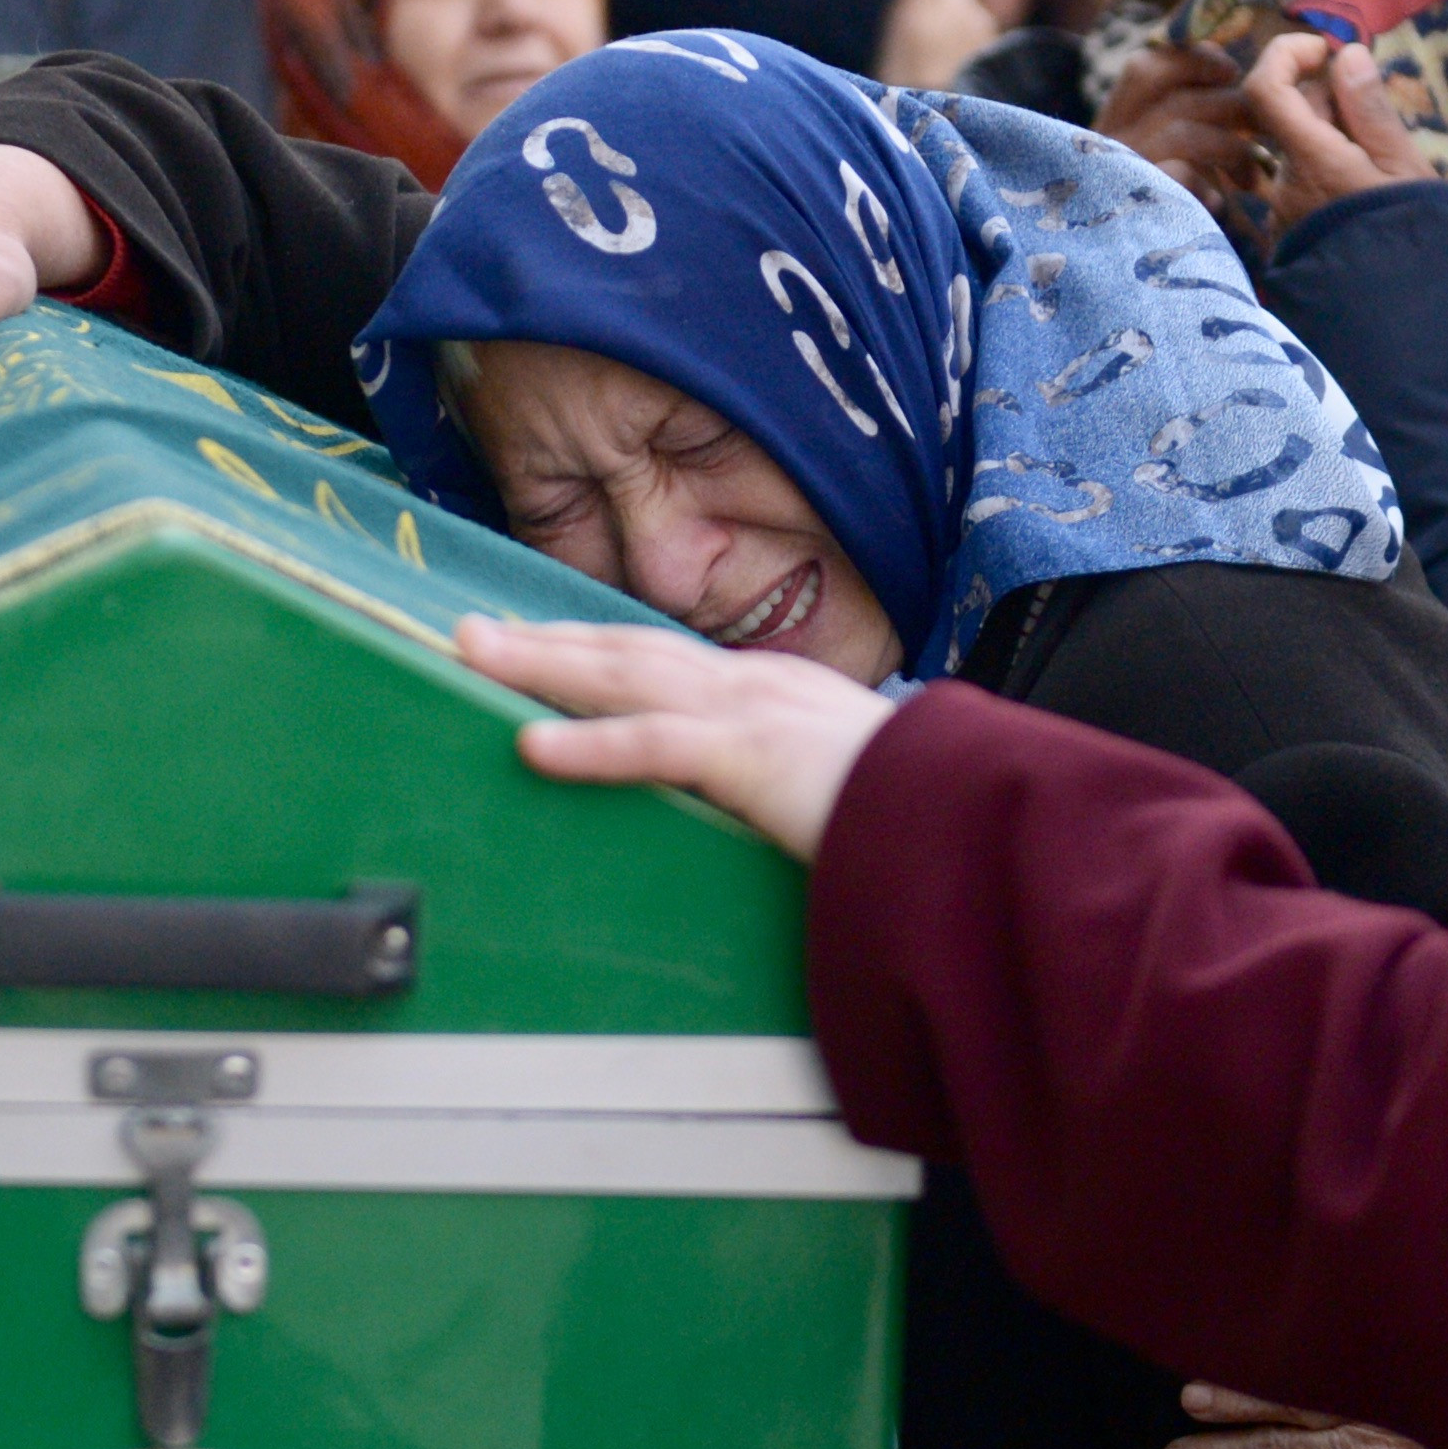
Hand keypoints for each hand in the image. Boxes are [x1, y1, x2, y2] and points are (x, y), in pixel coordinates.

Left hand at [449, 615, 898, 860]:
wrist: (979, 818)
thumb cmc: (925, 813)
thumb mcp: (844, 784)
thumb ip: (791, 784)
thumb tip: (760, 805)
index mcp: (777, 692)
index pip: (666, 658)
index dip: (596, 647)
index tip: (540, 643)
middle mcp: (758, 685)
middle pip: (628, 650)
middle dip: (544, 639)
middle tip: (469, 630)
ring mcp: (755, 714)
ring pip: (626, 677)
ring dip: (540, 665)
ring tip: (470, 655)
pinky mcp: (756, 758)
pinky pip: (657, 745)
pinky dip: (591, 744)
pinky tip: (530, 745)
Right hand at [1099, 42, 1269, 222]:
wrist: (1122, 288)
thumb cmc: (1156, 215)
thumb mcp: (1166, 158)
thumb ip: (1189, 120)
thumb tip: (1231, 75)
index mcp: (1113, 123)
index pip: (1147, 67)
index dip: (1192, 60)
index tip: (1230, 71)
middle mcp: (1108, 143)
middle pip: (1178, 98)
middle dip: (1234, 108)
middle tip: (1267, 128)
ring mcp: (1117, 174)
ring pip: (1182, 131)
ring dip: (1231, 150)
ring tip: (1251, 182)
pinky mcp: (1131, 208)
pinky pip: (1177, 176)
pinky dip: (1205, 189)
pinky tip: (1218, 208)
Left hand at [1239, 32, 1437, 241]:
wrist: (1406, 318)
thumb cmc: (1413, 236)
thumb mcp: (1403, 168)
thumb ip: (1370, 110)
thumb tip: (1346, 55)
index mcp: (1309, 161)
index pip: (1264, 88)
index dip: (1286, 54)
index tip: (1328, 52)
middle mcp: (1283, 185)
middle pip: (1288, 116)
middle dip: (1330, 101)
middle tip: (1378, 118)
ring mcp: (1283, 213)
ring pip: (1297, 151)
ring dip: (1333, 139)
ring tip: (1380, 163)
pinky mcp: (1291, 234)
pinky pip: (1302, 183)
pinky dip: (1328, 171)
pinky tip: (1365, 194)